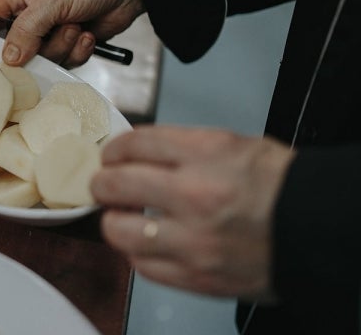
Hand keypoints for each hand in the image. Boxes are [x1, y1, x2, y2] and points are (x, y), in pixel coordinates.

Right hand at [0, 0, 144, 67]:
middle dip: (36, 48)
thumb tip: (8, 57)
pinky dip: (78, 51)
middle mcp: (33, 14)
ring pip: (43, 57)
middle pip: (17, 47)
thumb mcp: (52, 0)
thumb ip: (27, 30)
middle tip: (48, 39)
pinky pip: (65, 61)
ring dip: (62, 47)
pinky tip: (88, 35)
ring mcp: (52, 31)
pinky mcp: (71, 43)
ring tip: (76, 28)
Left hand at [90, 126, 295, 299]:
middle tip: (103, 184)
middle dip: (101, 182)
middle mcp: (195, 195)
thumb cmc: (280, 186)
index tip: (111, 155)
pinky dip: (138, 252)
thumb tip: (137, 153)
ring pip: (118, 230)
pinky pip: (142, 266)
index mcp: (207, 154)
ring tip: (123, 215)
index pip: (134, 143)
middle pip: (115, 183)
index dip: (114, 149)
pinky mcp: (195, 276)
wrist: (317, 228)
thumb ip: (180, 147)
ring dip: (114, 220)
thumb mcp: (232, 144)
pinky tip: (147, 243)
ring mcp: (193, 240)